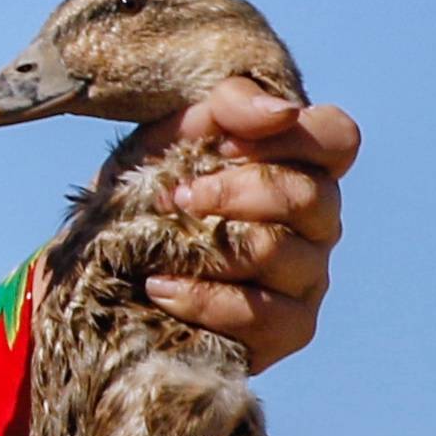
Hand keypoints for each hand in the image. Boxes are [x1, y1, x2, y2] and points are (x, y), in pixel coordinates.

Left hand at [140, 83, 356, 371]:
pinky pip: (262, 313)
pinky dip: (201, 298)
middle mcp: (319, 221)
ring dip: (206, 246)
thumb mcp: (169, 135)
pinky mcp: (289, 330)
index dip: (287, 137)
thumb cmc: (143, 196)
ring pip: (279, 252)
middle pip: (309, 196)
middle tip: (176, 198)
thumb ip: (227, 106)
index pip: (336, 138)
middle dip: (231, 193)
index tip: (221, 144)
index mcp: (300, 165)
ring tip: (157, 245)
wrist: (98, 274)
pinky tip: (159, 287)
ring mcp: (309, 277)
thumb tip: (283, 111)